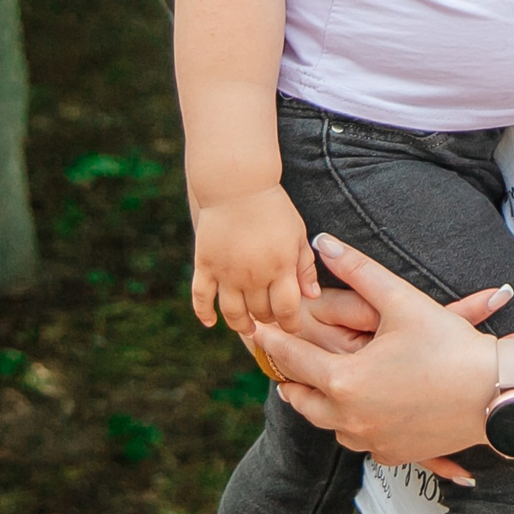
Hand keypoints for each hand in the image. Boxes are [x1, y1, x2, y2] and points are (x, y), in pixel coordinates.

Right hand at [190, 185, 318, 332]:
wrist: (238, 185)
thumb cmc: (273, 208)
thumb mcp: (297, 234)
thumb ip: (305, 266)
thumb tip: (313, 296)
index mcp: (280, 267)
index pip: (287, 310)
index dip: (291, 324)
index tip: (293, 327)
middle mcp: (253, 275)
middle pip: (260, 312)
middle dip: (268, 320)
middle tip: (270, 319)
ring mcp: (226, 272)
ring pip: (232, 313)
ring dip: (241, 325)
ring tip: (247, 328)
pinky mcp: (205, 265)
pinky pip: (201, 297)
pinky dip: (203, 314)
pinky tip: (210, 323)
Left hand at [250, 235, 513, 469]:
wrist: (495, 394)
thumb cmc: (450, 345)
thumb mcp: (400, 300)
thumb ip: (357, 270)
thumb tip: (324, 242)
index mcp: (344, 380)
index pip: (293, 359)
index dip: (273, 341)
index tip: (257, 329)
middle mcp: (350, 418)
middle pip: (302, 401)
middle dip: (290, 380)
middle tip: (281, 363)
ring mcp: (371, 440)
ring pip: (329, 425)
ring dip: (321, 405)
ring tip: (316, 386)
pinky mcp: (393, 454)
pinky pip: (361, 441)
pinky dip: (355, 424)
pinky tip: (360, 408)